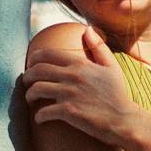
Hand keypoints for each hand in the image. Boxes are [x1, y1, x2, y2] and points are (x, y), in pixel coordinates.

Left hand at [21, 26, 135, 146]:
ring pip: (37, 89)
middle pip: (37, 70)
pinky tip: (40, 119)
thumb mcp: (112, 67)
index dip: (33, 59)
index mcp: (80, 64)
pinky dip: (39, 116)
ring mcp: (69, 94)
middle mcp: (72, 76)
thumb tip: (88, 29)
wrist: (124, 121)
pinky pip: (44, 112)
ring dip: (29, 95)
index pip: (47, 55)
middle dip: (27, 76)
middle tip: (26, 82)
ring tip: (30, 99)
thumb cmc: (118, 95)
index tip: (31, 65)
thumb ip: (98, 47)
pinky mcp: (69, 112)